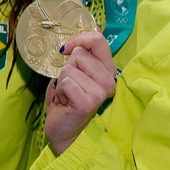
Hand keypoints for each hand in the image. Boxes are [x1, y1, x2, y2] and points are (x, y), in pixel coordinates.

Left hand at [45, 31, 117, 155]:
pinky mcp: (88, 102)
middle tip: (69, 86)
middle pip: (80, 55)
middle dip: (67, 68)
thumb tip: (78, 41)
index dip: (79, 40)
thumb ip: (79, 56)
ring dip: (62, 81)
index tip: (66, 50)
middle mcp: (109, 80)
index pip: (98, 41)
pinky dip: (59, 91)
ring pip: (70, 69)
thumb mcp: (74, 72)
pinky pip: (65, 83)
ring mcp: (101, 92)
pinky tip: (64, 102)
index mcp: (108, 70)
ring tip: (67, 95)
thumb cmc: (67, 99)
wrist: (64, 129)